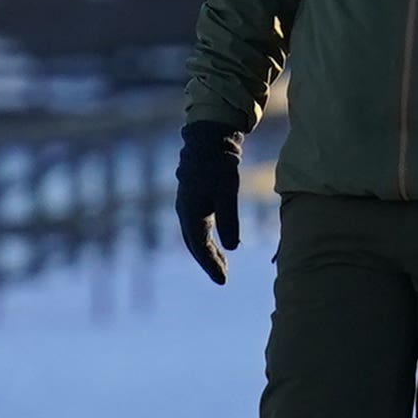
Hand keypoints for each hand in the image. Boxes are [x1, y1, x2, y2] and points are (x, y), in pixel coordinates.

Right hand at [174, 122, 243, 284]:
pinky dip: (208, 237)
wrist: (208, 137)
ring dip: (208, 250)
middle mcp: (184, 211)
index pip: (199, 247)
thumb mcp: (227, 194)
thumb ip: (229, 221)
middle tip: (223, 277)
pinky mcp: (195, 196)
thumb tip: (233, 247)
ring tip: (223, 263)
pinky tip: (220, 240)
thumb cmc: (218, 165)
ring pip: (196, 235)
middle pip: (195, 244)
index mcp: (190, 213)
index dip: (211, 265)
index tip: (223, 281)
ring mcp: (188, 203)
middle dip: (208, 261)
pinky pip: (199, 224)